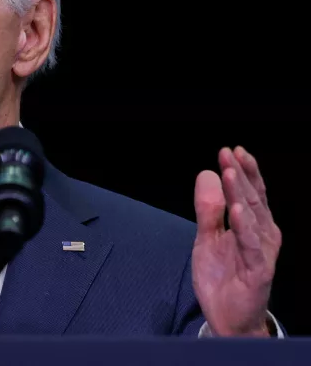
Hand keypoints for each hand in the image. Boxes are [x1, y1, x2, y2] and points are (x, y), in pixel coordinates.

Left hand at [192, 146, 281, 335]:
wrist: (226, 317)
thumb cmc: (222, 276)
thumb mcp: (206, 237)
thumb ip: (207, 209)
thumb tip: (207, 174)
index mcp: (252, 225)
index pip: (248, 192)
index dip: (241, 171)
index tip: (230, 150)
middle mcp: (262, 234)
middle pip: (252, 198)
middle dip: (240, 174)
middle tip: (228, 153)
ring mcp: (262, 251)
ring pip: (252, 217)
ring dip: (240, 194)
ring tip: (230, 172)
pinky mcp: (258, 270)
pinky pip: (250, 245)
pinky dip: (244, 226)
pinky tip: (237, 210)